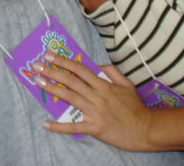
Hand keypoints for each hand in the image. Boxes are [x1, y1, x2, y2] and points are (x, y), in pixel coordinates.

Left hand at [34, 53, 154, 150]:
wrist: (146, 129)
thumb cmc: (136, 107)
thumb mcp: (127, 84)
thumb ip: (112, 72)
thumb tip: (98, 64)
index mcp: (103, 85)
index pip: (80, 69)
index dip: (64, 61)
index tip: (50, 55)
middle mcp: (97, 96)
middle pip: (71, 81)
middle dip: (52, 72)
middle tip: (37, 65)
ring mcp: (94, 112)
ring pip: (70, 98)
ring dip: (53, 89)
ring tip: (39, 82)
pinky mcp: (94, 127)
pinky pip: (74, 126)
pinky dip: (59, 126)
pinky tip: (46, 124)